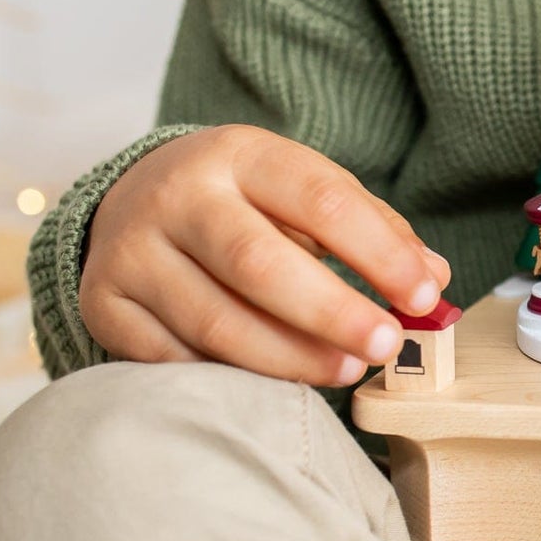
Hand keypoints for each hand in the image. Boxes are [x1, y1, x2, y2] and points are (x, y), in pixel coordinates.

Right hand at [80, 125, 450, 385]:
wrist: (137, 201)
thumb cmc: (249, 205)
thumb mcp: (308, 193)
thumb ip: (375, 229)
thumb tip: (434, 277)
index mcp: (241, 155)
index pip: (322, 201)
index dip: (379, 254)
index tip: (422, 296)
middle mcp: (178, 196)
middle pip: (259, 263)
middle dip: (332, 313)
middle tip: (384, 346)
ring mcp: (134, 251)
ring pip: (216, 322)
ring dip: (289, 358)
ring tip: (344, 371)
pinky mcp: (106, 304)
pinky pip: (175, 358)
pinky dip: (230, 377)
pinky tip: (273, 384)